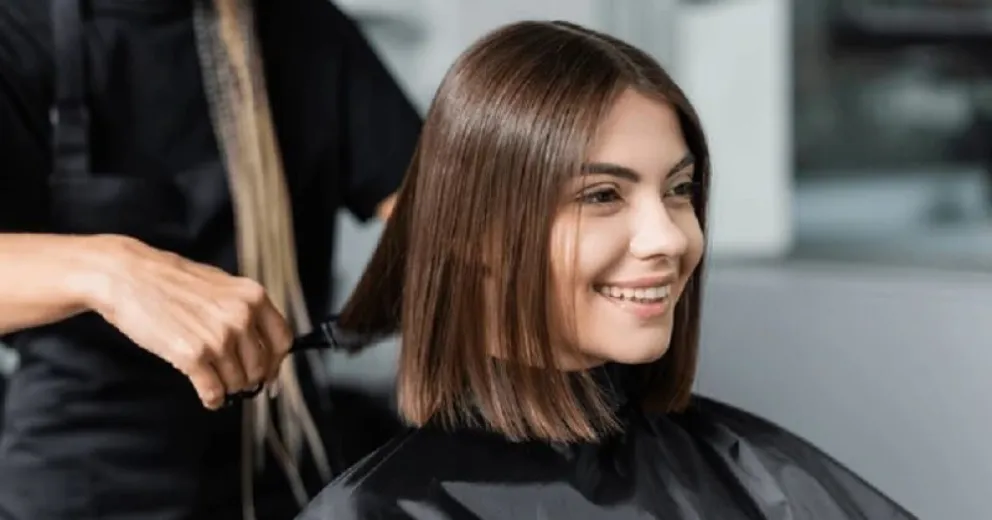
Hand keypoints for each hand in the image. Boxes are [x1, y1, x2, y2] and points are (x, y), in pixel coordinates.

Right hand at [83, 236, 292, 409]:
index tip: (268, 374)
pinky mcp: (192, 355)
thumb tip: (264, 345)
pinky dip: (212, 400)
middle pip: (260, 368)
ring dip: (227, 388)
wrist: (127, 276)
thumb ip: (246, 311)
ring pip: (237, 383)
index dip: (275, 363)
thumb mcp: (221, 286)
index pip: (283, 341)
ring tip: (214, 381)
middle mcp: (241, 316)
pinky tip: (208, 397)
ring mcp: (218, 337)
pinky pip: (214, 392)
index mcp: (253, 296)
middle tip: (232, 380)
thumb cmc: (171, 281)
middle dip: (247, 379)